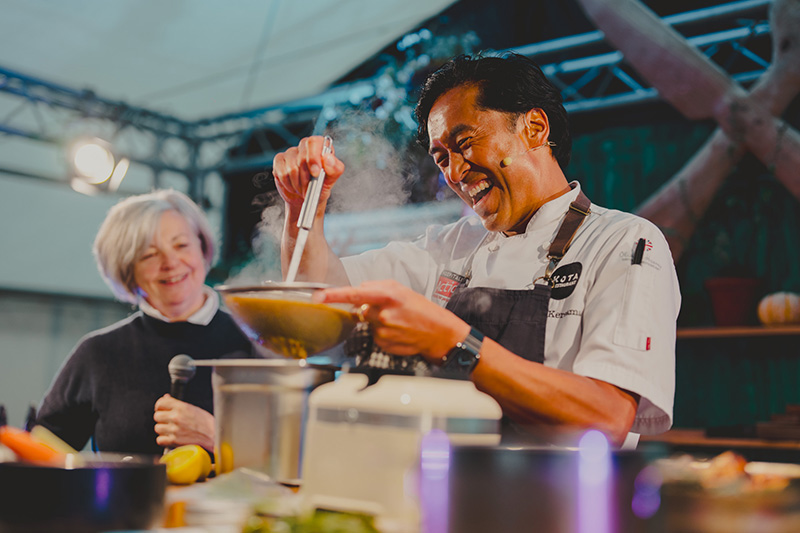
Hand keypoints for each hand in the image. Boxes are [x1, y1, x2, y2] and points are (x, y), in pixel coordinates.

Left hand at [153, 394, 214, 450]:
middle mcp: (176, 417)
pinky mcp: (174, 441)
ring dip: (163, 429)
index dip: (159, 406)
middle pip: (156, 416)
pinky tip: (171, 437)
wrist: (214, 435)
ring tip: (171, 429)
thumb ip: (177, 403)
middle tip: (168, 421)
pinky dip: (163, 439)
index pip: (160, 403)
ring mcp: (174, 429)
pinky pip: (159, 440)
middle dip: (162, 418)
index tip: (161, 409)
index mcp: (181, 407)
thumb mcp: (192, 408)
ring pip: (157, 428)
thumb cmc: (206, 422)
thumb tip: (166, 398)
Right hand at [272, 136, 345, 209]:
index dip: (313, 158)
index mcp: (320, 145)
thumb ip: (335, 168)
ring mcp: (290, 152)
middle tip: (310, 186)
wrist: (308, 197)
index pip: (313, 142)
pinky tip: (293, 185)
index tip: (315, 173)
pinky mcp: (279, 161)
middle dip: (306, 177)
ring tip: (302, 187)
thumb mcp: (332, 178)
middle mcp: (304, 146)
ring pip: (291, 167)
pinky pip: (281, 172)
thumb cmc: (321, 185)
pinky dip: (288, 183)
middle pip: (301, 157)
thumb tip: (327, 158)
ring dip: (298, 183)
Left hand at [314, 280, 469, 361]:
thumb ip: (376, 286)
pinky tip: (397, 332)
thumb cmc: (421, 309)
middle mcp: (383, 314)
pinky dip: (382, 333)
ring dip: (377, 322)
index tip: (318, 296)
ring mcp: (383, 331)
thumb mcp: (401, 289)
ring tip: (397, 322)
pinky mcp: (383, 344)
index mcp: (388, 296)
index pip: (354, 294)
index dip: (334, 295)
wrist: (439, 332)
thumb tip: (359, 290)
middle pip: (360, 310)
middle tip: (389, 311)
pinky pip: (374, 336)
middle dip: (368, 310)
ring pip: (367, 324)